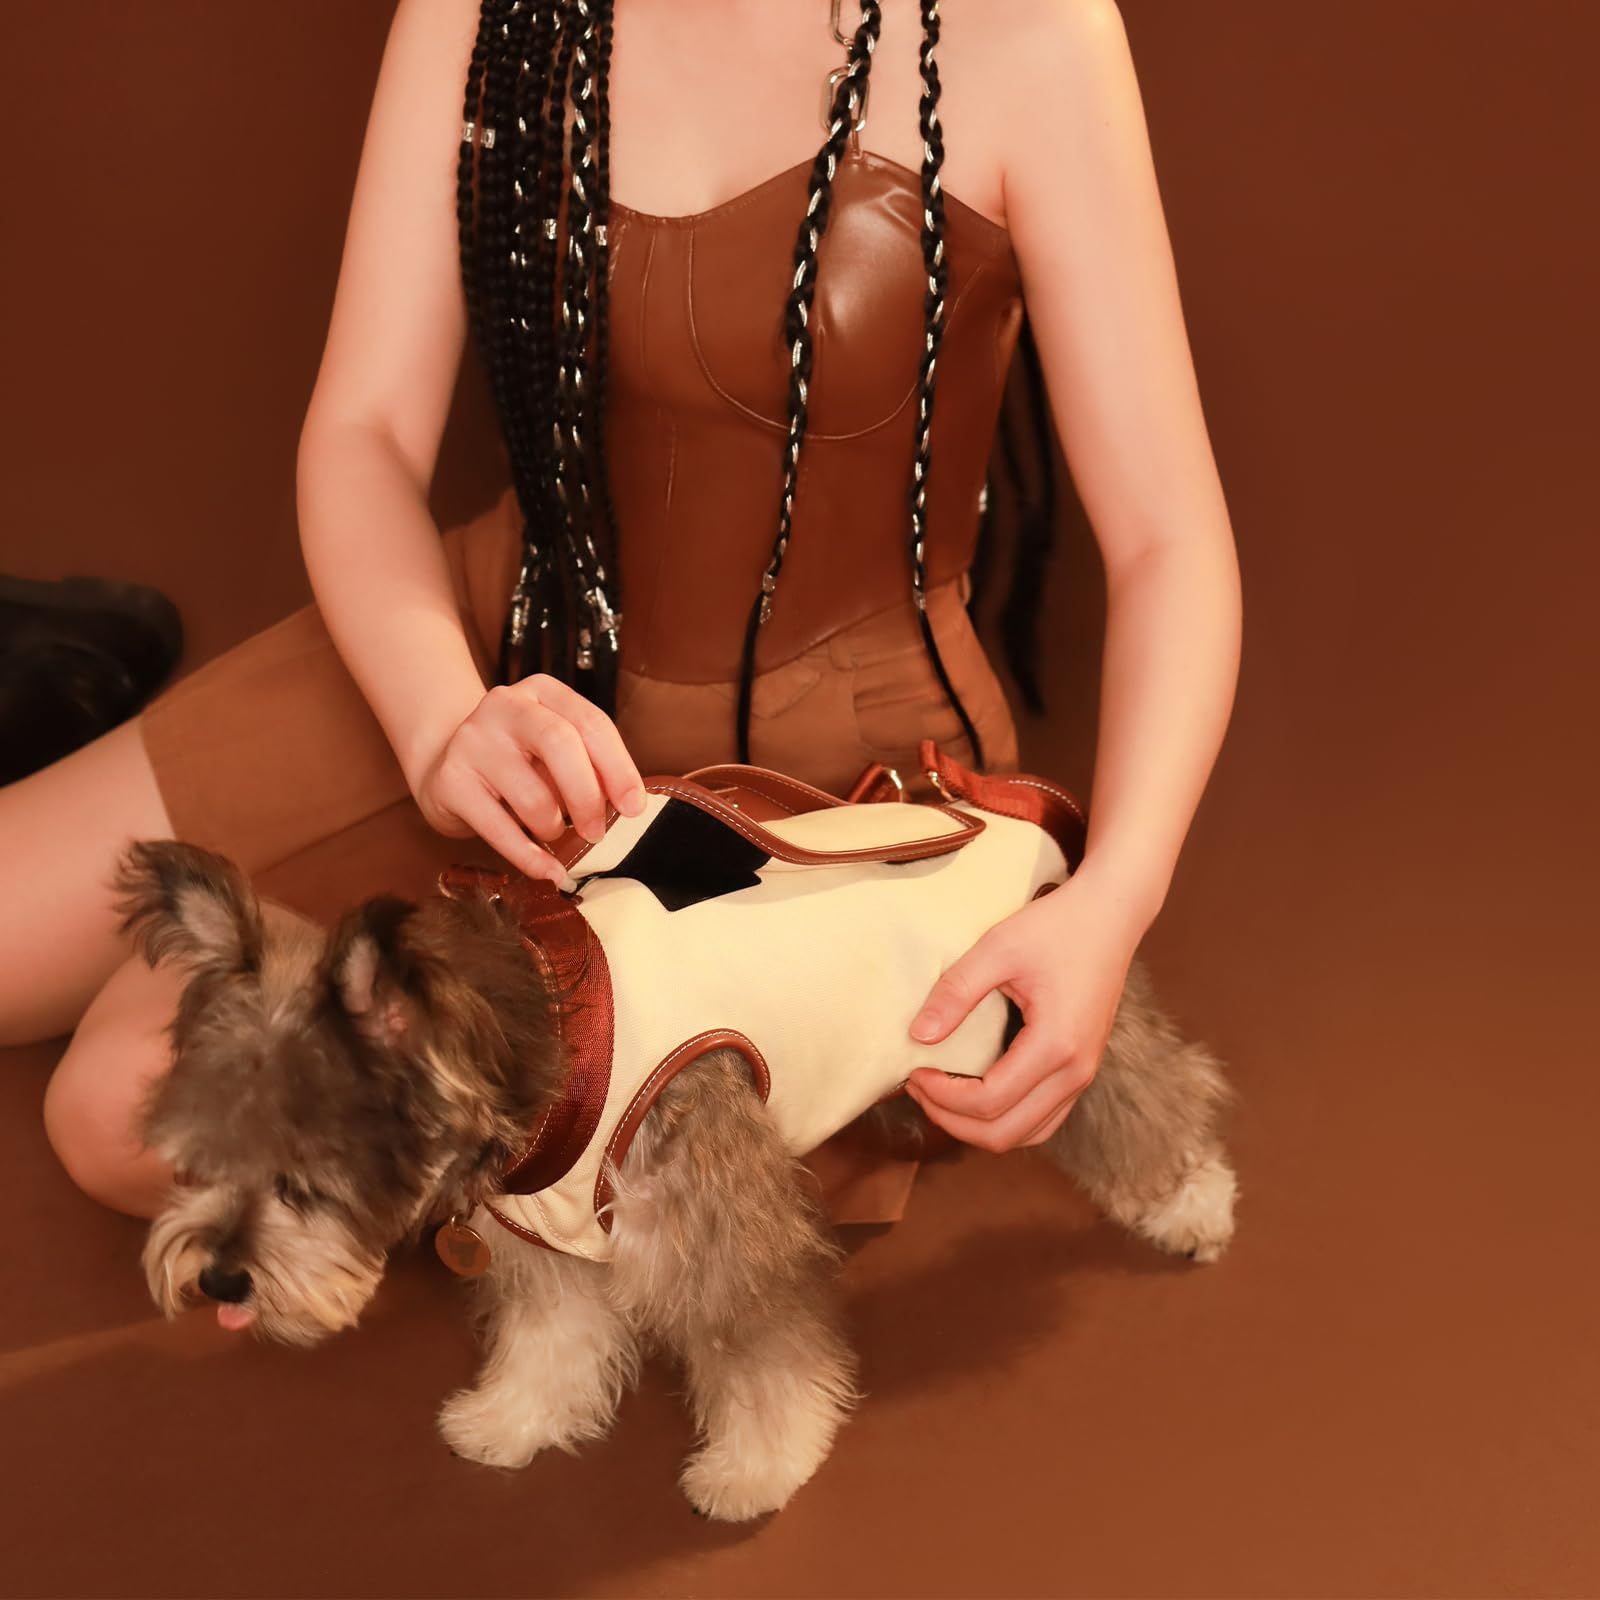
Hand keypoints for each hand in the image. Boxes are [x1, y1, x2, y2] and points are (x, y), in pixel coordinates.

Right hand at [409, 673, 647, 882]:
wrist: (443, 764)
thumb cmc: (517, 760)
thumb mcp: (554, 748)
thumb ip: (590, 764)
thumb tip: (628, 804)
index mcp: (542, 692)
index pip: (591, 723)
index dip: (619, 768)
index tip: (633, 807)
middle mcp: (504, 706)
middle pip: (560, 744)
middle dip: (588, 796)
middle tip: (597, 831)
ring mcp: (472, 741)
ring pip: (532, 795)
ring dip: (554, 827)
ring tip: (553, 832)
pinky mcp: (451, 781)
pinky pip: (500, 829)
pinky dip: (530, 857)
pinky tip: (548, 870)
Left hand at [902, 866, 1148, 1151]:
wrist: (1110, 914)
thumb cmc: (1057, 926)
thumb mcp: (998, 948)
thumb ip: (956, 992)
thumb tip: (918, 1035)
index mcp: (1056, 1045)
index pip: (989, 1102)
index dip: (942, 1097)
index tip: (914, 1071)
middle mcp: (1075, 1072)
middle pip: (1005, 1133)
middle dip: (953, 1120)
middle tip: (918, 1088)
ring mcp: (1084, 1075)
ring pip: (1027, 1134)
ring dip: (978, 1127)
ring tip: (940, 1095)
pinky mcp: (1082, 1069)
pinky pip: (1043, 1119)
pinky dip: (1005, 1119)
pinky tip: (975, 1095)